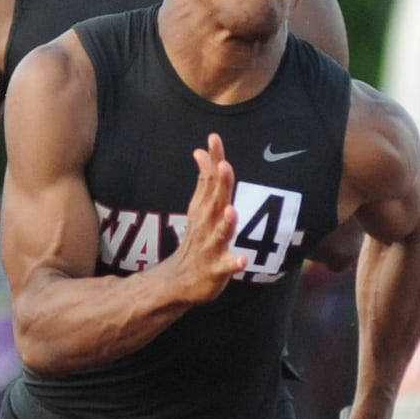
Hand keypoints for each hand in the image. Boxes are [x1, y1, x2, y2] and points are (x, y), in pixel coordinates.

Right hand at [172, 133, 246, 302]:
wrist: (177, 281)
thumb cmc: (197, 239)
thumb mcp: (198, 208)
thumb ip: (203, 180)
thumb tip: (201, 152)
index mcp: (205, 209)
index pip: (209, 180)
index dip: (214, 159)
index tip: (214, 137)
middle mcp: (207, 224)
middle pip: (215, 202)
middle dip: (219, 184)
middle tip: (223, 165)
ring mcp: (211, 247)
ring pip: (220, 233)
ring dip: (226, 222)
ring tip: (231, 210)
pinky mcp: (215, 270)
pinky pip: (226, 267)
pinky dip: (233, 263)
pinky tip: (242, 260)